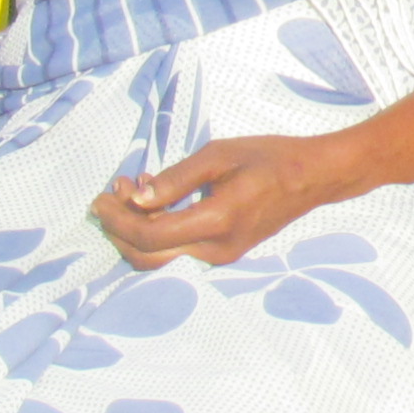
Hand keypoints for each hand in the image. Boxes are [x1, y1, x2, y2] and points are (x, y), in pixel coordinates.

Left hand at [94, 137, 352, 270]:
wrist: (313, 177)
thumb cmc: (269, 158)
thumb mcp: (218, 155)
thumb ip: (176, 179)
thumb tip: (137, 197)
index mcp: (216, 222)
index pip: (150, 236)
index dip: (118, 220)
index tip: (101, 197)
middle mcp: (216, 250)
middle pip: (149, 258)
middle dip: (120, 231)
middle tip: (109, 197)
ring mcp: (221, 257)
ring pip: (162, 257)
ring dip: (138, 229)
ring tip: (130, 191)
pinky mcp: (224, 253)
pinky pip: (180, 251)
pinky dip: (158, 230)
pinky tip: (155, 200)